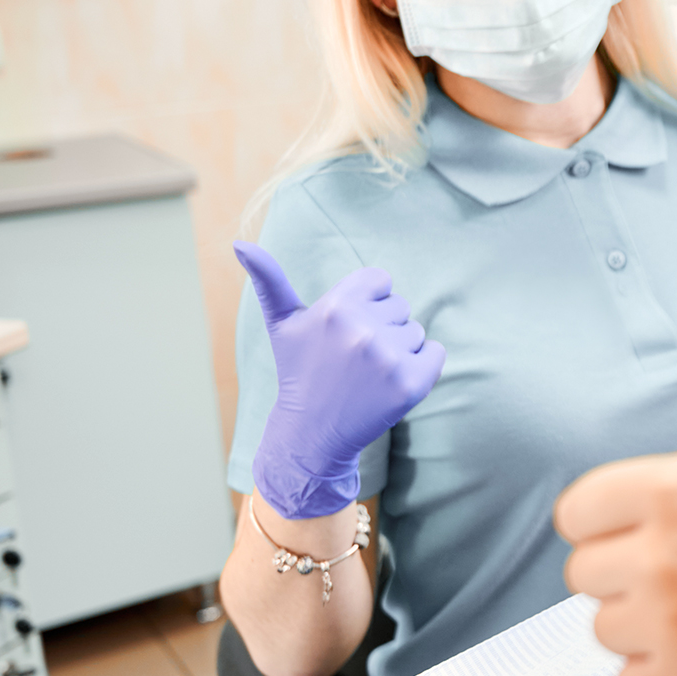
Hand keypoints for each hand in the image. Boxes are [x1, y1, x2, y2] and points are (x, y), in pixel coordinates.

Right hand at [235, 241, 445, 519]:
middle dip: (382, 327)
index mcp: (335, 307)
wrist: (311, 433)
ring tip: (368, 372)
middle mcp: (362, 330)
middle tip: (354, 357)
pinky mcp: (411, 384)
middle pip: (400, 306)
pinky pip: (437, 353)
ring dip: (400, 349)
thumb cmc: (299, 370)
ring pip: (417, 331)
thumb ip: (268, 279)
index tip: (348, 327)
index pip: (381, 280)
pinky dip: (423, 366)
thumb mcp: (282, 323)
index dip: (368, 302)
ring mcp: (388, 359)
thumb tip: (239, 242)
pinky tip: (390, 382)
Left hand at [558, 290, 676, 675]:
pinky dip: (660, 674)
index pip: (575, 513)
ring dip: (645, 623)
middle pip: (584, 572)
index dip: (614, 517)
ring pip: (605, 627)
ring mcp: (670, 619)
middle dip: (629, 570)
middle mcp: (660, 553)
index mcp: (669, 488)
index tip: (664, 519)